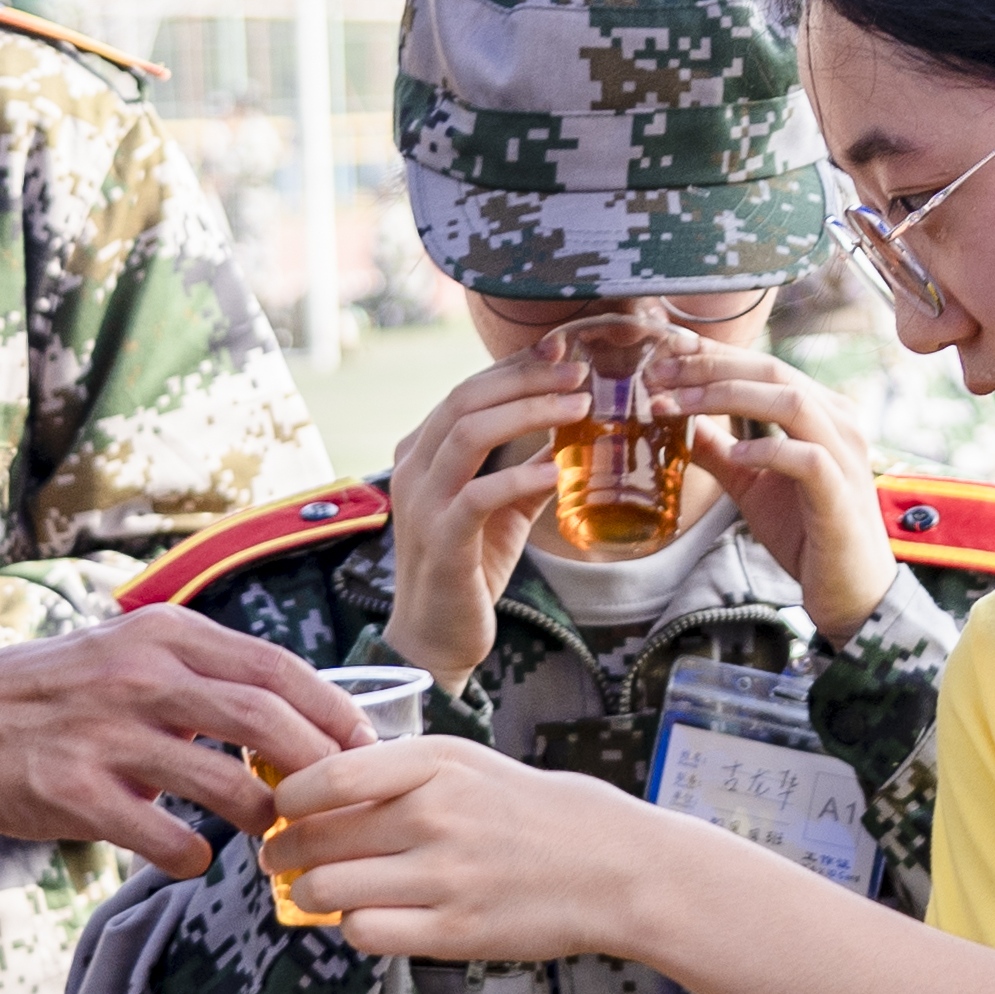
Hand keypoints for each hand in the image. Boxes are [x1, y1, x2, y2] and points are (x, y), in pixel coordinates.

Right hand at [0, 605, 373, 878]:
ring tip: (270, 834)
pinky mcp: (75, 793)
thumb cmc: (58, 690)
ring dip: (265, 820)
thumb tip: (296, 714)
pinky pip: (166, 838)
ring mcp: (108, 735)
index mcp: (165, 632)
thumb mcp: (131, 649)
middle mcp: (141, 675)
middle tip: (337, 804)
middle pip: (268, 721)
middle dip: (319, 769)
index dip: (333, 713)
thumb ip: (204, 672)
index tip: (364, 750)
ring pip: (228, 785)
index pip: (278, 668)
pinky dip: (195, 857)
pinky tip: (192, 858)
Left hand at [267, 735, 711, 962]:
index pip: (327, 777)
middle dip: (283, 851)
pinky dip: (351, 926)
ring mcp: (445, 877)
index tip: (281, 808)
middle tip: (279, 858)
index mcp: (436, 764)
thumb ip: (395, 768)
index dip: (287, 798)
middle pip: (316, 838)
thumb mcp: (467, 761)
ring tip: (316, 891)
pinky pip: (365, 932)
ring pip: (328, 890)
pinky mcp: (454, 932)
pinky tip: (364, 916)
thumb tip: (313, 785)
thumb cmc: (530, 810)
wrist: (612, 866)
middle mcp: (436, 816)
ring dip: (308, 894)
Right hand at [380, 342, 590, 684]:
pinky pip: (479, 495)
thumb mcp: (504, 511)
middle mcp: (413, 469)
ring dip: (529, 413)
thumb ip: (530, 471)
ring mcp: (422, 504)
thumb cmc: (468, 571)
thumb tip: (573, 436)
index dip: (516, 367)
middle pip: (466, 400)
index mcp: (422, 453)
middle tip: (580, 374)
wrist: (434, 641)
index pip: (468, 391)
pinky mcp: (442, 541)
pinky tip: (558, 470)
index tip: (564, 352)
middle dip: (526, 379)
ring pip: (469, 434)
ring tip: (580, 407)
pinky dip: (520, 475)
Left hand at [650, 339, 894, 642]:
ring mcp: (844, 455)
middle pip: (772, 371)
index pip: (762, 366)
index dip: (712, 355)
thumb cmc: (805, 532)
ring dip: (728, 397)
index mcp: (819, 411)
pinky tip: (734, 454)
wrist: (847, 589)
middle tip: (658, 376)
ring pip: (791, 401)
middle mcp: (837, 422)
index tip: (663, 355)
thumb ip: (719, 451)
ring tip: (678, 406)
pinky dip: (768, 450)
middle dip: (710, 368)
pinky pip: (808, 458)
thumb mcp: (750, 485)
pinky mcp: (842, 493)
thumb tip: (679, 421)